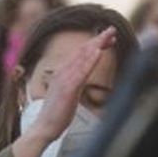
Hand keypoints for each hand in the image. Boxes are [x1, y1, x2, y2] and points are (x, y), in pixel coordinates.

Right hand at [12, 29, 112, 156]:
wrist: (45, 126)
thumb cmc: (58, 112)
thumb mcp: (68, 92)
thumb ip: (74, 82)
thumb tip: (81, 75)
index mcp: (64, 73)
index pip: (81, 54)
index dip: (95, 44)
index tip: (108, 37)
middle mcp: (64, 72)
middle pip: (83, 51)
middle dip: (98, 39)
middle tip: (112, 29)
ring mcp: (65, 80)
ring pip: (82, 58)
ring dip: (96, 45)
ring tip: (108, 35)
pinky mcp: (68, 89)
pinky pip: (82, 72)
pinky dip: (90, 60)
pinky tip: (98, 52)